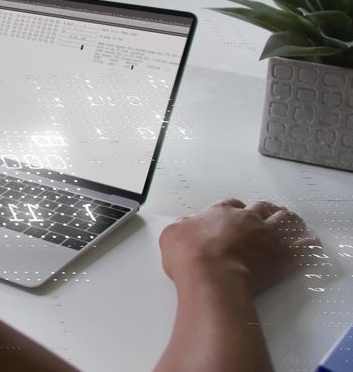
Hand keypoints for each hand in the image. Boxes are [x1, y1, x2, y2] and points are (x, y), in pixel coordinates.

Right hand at [159, 199, 320, 294]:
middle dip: (264, 210)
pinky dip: (309, 245)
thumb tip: (186, 224)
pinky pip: (305, 246)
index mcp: (221, 211)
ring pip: (285, 219)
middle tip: (265, 216)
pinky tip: (310, 245)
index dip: (234, 210)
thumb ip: (183, 226)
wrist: (212, 277)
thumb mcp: (171, 235)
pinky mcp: (284, 256)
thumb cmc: (189, 256)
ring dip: (289, 220)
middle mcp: (247, 218)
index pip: (232, 204)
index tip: (235, 217)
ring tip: (291, 223)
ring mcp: (268, 235)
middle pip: (262, 207)